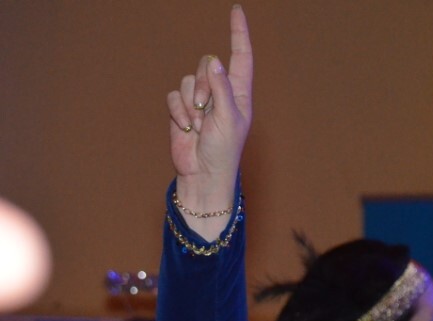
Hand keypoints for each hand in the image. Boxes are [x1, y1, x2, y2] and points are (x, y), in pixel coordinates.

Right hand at [166, 5, 252, 208]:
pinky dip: (178, 112)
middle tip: (208, 111)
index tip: (236, 10)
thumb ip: (222, 89)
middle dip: (204, 85)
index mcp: (240, 93)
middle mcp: (221, 92)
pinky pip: (174, 96)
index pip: (240, 56)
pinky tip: (187, 129)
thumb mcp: (229, 119)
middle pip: (206, 64)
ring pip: (188, 80)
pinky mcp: (182, 110)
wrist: (203, 174)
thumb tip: (214, 61)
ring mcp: (200, 100)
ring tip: (200, 126)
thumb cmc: (224, 152)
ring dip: (191, 104)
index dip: (238, 33)